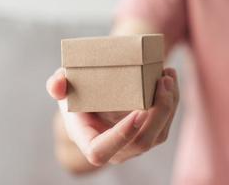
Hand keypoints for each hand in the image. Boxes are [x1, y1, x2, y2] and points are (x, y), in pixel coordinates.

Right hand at [46, 67, 178, 165]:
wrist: (95, 91)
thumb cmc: (76, 89)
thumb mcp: (63, 84)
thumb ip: (55, 85)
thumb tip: (58, 85)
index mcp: (87, 139)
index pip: (100, 151)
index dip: (120, 136)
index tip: (137, 111)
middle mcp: (113, 148)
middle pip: (140, 143)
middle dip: (157, 114)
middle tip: (162, 83)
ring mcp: (132, 144)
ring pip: (158, 134)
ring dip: (169, 105)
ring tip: (168, 76)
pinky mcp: (148, 134)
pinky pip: (164, 124)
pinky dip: (172, 102)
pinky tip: (170, 80)